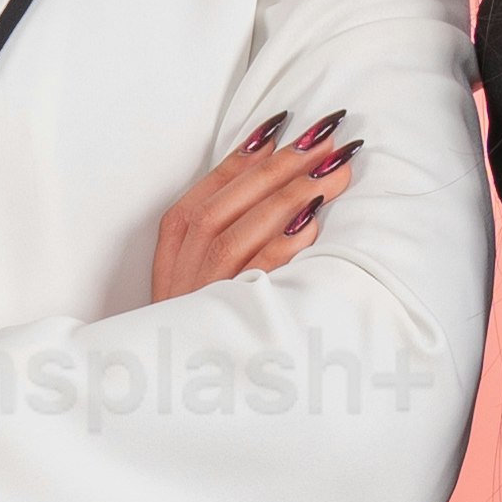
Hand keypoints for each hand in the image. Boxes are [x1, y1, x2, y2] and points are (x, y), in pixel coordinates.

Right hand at [145, 111, 357, 303]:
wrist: (164, 380)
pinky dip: (284, 243)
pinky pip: (258, 270)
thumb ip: (228, 219)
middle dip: (286, 162)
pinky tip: (314, 221)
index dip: (255, 148)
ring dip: (295, 192)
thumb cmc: (194, 318)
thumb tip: (273, 168)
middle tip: (330, 137)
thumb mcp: (195, 265)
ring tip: (337, 169)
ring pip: (249, 225)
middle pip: (238, 195)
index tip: (291, 121)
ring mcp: (204, 283)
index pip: (217, 180)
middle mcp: (186, 255)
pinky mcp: (225, 312)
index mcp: (176, 236)